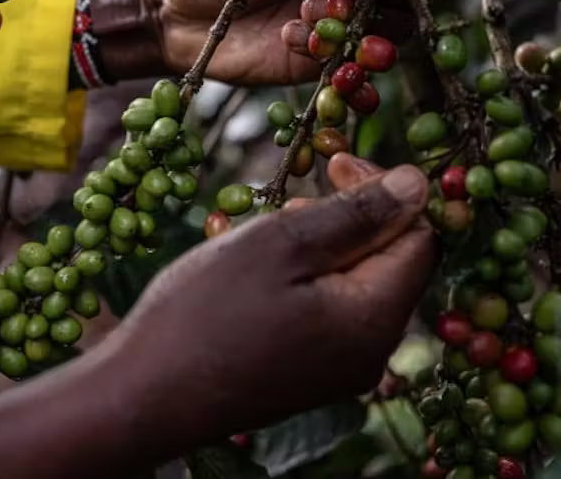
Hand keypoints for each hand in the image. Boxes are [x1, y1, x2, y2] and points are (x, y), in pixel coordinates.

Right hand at [0, 154, 435, 478]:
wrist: (141, 396)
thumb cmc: (204, 312)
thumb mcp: (280, 245)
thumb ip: (356, 215)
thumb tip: (419, 186)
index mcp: (373, 320)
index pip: (419, 239)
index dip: (387, 193)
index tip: (333, 164)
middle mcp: (370, 353)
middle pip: (391, 263)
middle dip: (352, 218)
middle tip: (294, 199)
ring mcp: (339, 370)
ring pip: (357, 285)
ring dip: (325, 245)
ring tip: (271, 231)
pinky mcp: (308, 376)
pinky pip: (330, 313)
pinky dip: (307, 278)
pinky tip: (262, 269)